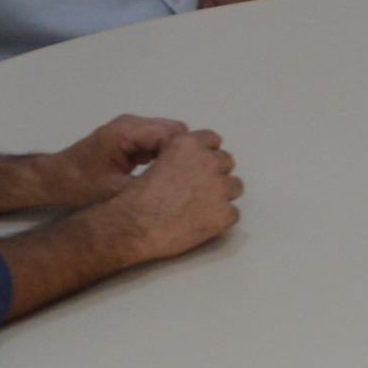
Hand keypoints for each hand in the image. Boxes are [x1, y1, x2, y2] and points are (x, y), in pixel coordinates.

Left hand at [44, 114, 189, 207]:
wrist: (54, 178)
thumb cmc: (81, 185)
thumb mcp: (117, 191)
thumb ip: (148, 185)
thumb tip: (180, 191)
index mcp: (127, 133)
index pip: (173, 133)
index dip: (188, 153)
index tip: (195, 175)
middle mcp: (131, 123)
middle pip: (175, 129)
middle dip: (185, 152)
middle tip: (188, 179)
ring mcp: (130, 127)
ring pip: (168, 134)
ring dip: (174, 153)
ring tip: (176, 177)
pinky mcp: (130, 135)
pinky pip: (157, 139)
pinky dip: (164, 153)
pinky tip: (162, 173)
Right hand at [96, 127, 241, 265]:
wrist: (132, 228)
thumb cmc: (136, 198)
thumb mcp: (156, 159)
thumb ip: (179, 155)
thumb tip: (192, 162)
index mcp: (189, 144)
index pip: (213, 140)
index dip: (204, 155)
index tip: (196, 167)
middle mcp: (209, 161)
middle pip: (227, 162)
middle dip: (214, 174)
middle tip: (196, 191)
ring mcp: (220, 187)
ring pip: (235, 186)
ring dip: (221, 195)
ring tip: (199, 208)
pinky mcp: (225, 213)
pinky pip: (232, 213)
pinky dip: (220, 219)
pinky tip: (199, 224)